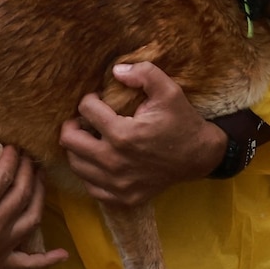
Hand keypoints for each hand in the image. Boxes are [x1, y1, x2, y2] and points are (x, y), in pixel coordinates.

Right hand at [0, 141, 67, 268]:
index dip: (11, 159)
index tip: (13, 145)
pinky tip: (62, 254)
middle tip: (30, 156)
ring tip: (40, 176)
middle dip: (29, 171)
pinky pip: (27, 263)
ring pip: (31, 219)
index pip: (3, 178)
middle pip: (21, 195)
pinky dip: (46, 260)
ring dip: (41, 196)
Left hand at [59, 62, 226, 205]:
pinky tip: (101, 160)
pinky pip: (90, 187)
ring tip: (92, 138)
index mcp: (123, 135)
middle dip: (74, 124)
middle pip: (69, 140)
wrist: (200, 157)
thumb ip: (144, 73)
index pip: (85, 110)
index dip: (90, 100)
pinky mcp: (122, 198)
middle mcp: (115, 162)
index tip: (99, 100)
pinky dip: (91, 173)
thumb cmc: (182, 122)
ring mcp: (118, 185)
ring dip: (79, 148)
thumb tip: (116, 70)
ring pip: (76, 164)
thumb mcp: (169, 91)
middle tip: (86, 120)